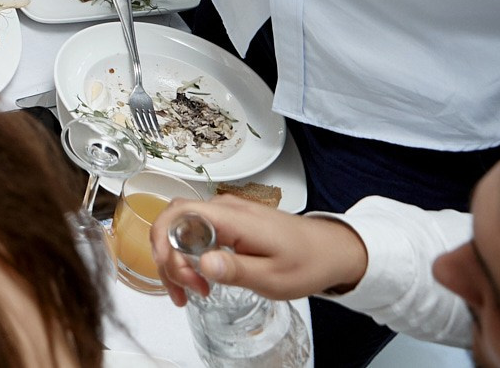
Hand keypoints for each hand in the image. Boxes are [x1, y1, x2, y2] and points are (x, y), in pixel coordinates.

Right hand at [150, 198, 368, 307]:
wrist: (332, 249)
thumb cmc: (306, 263)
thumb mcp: (274, 278)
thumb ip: (237, 270)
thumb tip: (202, 264)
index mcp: (232, 218)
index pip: (178, 215)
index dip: (167, 245)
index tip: (184, 281)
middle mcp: (223, 207)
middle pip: (172, 221)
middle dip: (167, 257)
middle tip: (186, 292)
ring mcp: (225, 212)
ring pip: (180, 227)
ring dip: (175, 258)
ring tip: (190, 291)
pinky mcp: (228, 220)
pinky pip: (194, 231)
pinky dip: (187, 255)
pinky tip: (199, 278)